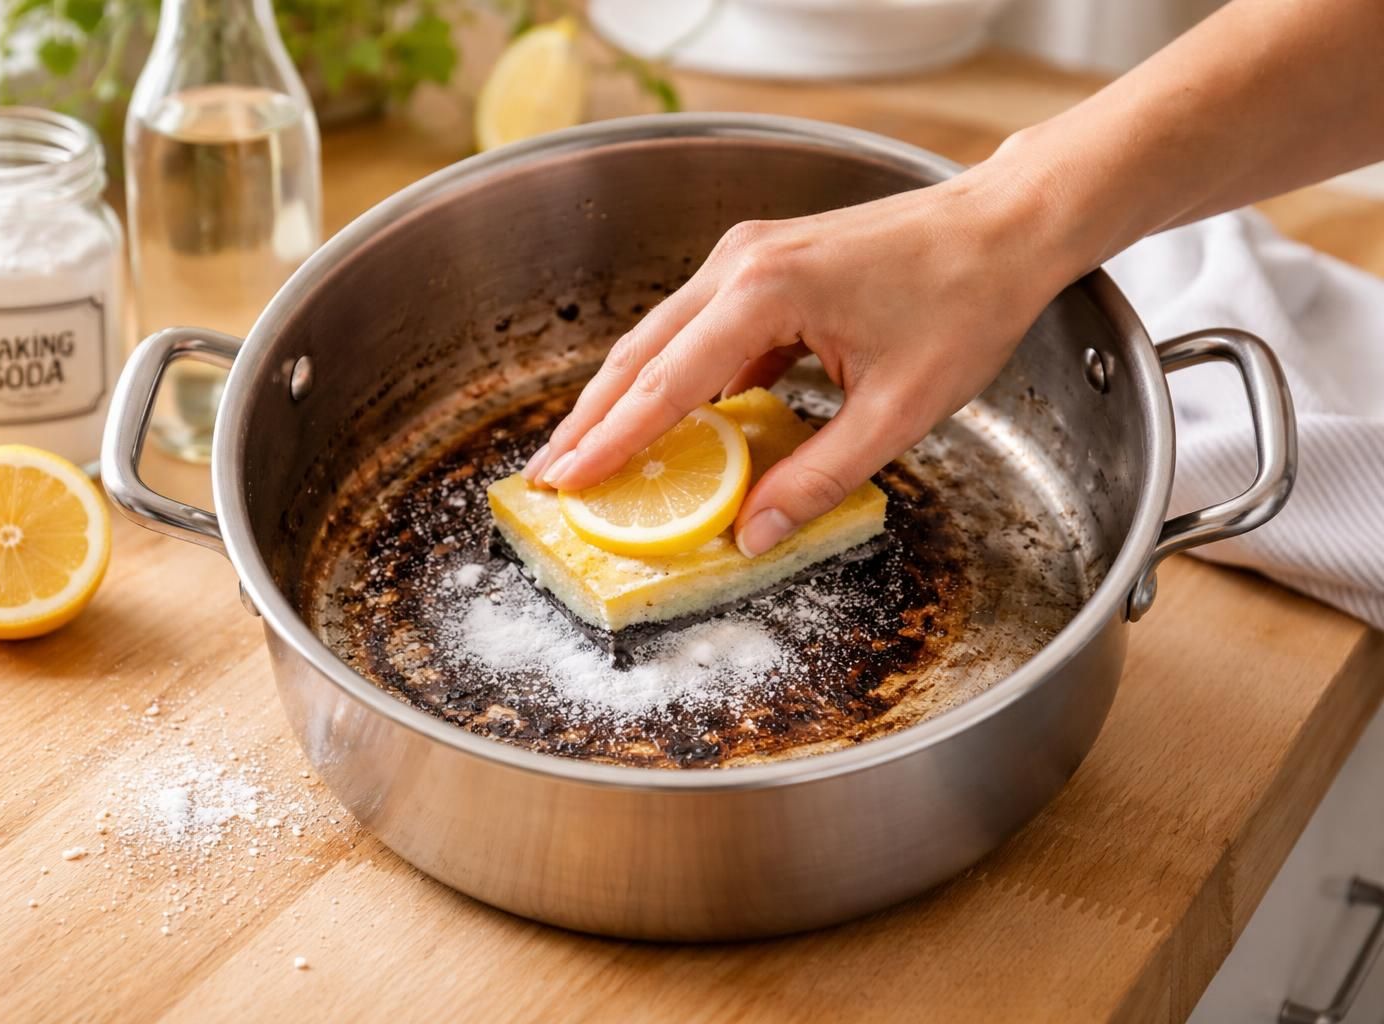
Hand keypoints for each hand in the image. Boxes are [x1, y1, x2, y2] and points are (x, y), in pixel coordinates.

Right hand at [522, 167, 1078, 556]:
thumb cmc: (966, 303)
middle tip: (550, 474)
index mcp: (764, 292)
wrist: (1007, 225)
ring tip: (589, 451)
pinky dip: (673, 375)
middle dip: (592, 418)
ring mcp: (749, 256)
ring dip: (624, 396)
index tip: (566, 482)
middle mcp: (740, 263)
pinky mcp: (766, 263)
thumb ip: (819, 475)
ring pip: (662, 337)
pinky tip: (664, 418)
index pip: (666, 383)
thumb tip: (753, 531)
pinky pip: (700, 327)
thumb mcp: (898, 410)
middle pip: (641, 353)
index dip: (612, 442)